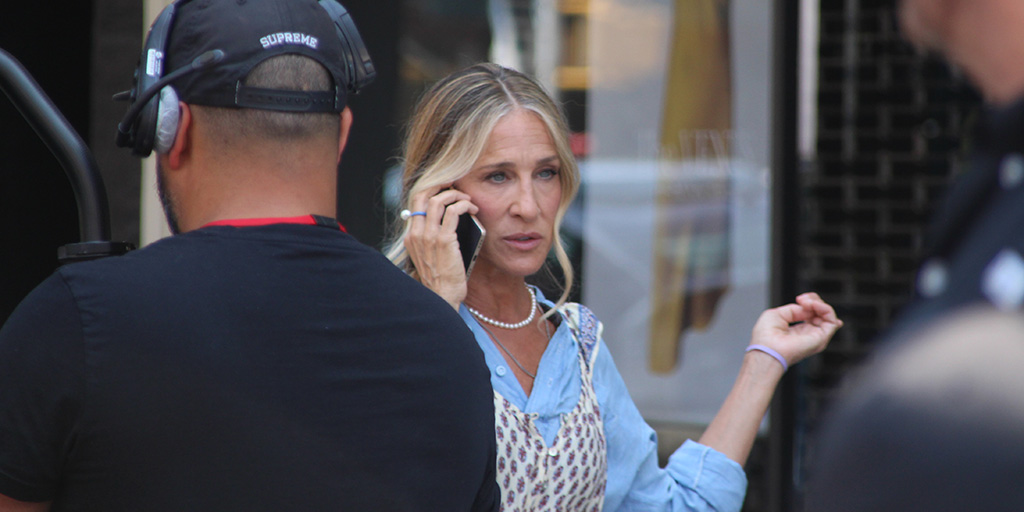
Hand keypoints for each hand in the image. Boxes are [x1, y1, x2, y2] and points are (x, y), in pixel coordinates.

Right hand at [403, 185, 478, 308]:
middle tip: (456, 185)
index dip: (431, 190)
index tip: (445, 187)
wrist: (442, 298)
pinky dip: (464, 205)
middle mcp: (416, 234)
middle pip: (422, 195)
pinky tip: (473, 209)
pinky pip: (453, 212)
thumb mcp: (431, 256)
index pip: (415, 203)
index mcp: (411, 237)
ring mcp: (428, 237)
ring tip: (468, 200)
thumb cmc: (441, 279)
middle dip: (440, 185)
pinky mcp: (444, 240)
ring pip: (438, 200)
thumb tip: (450, 217)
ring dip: (456, 195)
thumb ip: (434, 238)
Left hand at [749, 292, 842, 367]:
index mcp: (798, 331)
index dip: (810, 302)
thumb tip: (808, 308)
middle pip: (822, 314)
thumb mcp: (777, 314)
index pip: (813, 315)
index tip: (799, 299)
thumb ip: (795, 309)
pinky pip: (832, 320)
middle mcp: (809, 335)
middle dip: (815, 301)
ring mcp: (816, 338)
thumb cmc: (766, 336)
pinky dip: (825, 309)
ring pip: (829, 316)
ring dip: (819, 304)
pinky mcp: (821, 339)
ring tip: (807, 303)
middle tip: (802, 299)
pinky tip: (813, 305)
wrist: (766, 349)